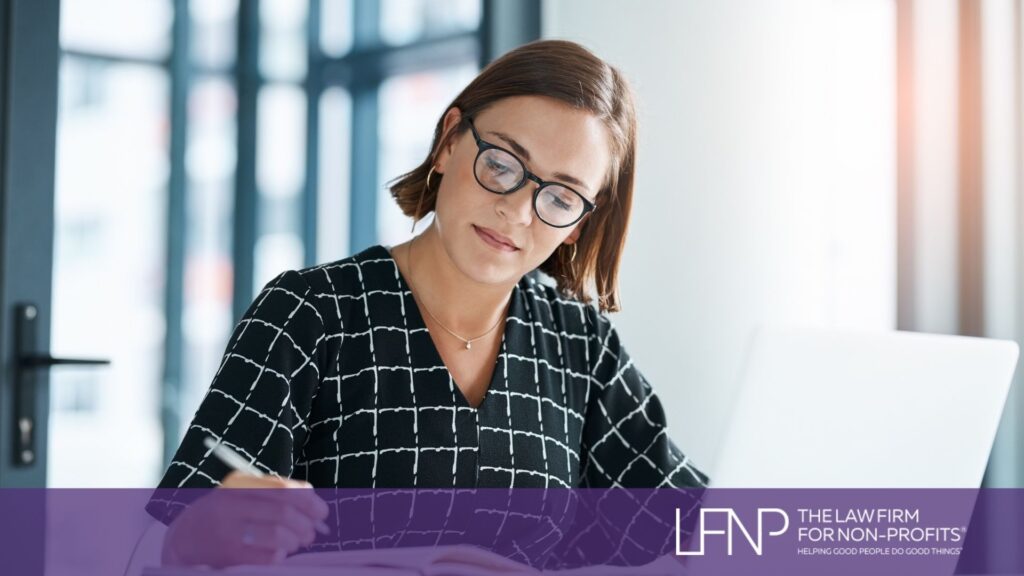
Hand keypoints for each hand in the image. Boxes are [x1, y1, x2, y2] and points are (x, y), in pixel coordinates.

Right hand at [161, 471, 329, 567]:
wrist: (183, 539)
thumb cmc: (224, 514)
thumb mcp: (244, 494)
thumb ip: (277, 494)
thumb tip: (315, 502)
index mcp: (239, 485)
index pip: (283, 490)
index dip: (309, 502)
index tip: (322, 512)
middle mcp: (231, 505)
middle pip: (283, 513)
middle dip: (305, 525)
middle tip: (312, 534)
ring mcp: (228, 531)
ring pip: (277, 534)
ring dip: (295, 540)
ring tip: (297, 543)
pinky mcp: (228, 555)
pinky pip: (266, 556)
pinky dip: (280, 555)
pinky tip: (280, 554)